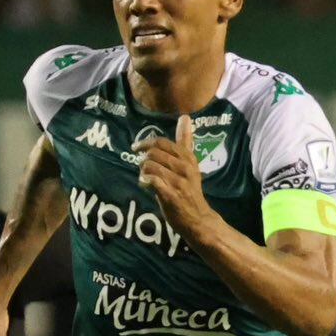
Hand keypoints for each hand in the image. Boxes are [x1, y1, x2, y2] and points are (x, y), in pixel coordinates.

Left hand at [137, 111, 212, 236]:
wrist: (199, 219)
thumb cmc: (191, 190)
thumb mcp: (190, 163)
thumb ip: (185, 141)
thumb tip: (185, 117)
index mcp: (188, 158)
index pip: (163, 143)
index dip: (146, 143)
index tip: (136, 148)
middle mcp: (184, 167)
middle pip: (154, 153)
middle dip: (143, 159)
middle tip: (142, 167)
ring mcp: (178, 182)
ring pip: (150, 166)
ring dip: (143, 171)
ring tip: (145, 177)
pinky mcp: (171, 195)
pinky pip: (152, 180)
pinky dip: (144, 181)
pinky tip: (145, 184)